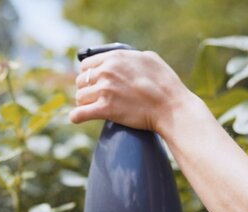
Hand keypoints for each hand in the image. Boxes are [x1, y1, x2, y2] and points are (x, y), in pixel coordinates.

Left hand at [69, 49, 192, 134]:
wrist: (171, 107)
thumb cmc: (165, 84)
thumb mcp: (150, 58)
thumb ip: (131, 57)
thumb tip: (124, 58)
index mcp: (115, 57)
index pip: (86, 65)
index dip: (87, 75)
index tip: (91, 84)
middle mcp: (107, 71)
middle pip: (81, 81)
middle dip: (86, 90)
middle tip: (94, 98)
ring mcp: (105, 90)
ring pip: (80, 97)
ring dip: (84, 104)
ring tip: (92, 108)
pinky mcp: (105, 109)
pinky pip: (78, 114)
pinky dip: (76, 117)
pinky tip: (77, 118)